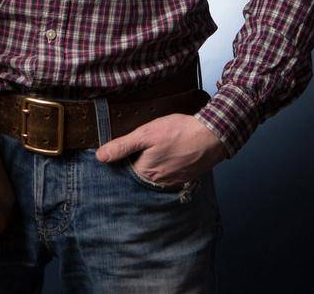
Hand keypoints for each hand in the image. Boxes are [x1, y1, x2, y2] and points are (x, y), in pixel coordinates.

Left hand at [95, 113, 226, 184]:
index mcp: (145, 172)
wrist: (212, 135)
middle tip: (149, 145)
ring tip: (162, 148)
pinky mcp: (185, 178)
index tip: (130, 148)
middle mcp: (158, 182)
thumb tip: (100, 156)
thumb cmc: (180, 131)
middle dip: (140, 161)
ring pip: (156, 174)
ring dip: (155, 164)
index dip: (125, 157)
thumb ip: (123, 146)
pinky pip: (170, 175)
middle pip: (141, 173)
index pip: (125, 169)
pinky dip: (169, 166)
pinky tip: (172, 153)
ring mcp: (173, 182)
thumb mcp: (146, 133)